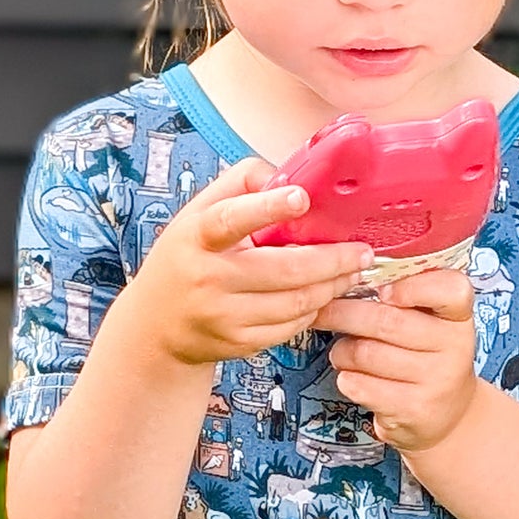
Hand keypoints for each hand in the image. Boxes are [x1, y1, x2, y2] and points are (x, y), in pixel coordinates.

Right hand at [132, 158, 373, 368]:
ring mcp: (223, 315)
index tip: (301, 198)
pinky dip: (314, 309)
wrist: (156, 326)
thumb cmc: (187, 258)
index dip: (267, 207)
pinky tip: (323, 295)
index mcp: (196, 237)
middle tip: (362, 251)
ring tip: (352, 271)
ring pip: (296, 301)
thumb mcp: (198, 212)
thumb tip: (285, 175)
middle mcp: (208, 278)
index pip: (231, 219)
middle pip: (284, 270)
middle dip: (332, 260)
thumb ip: (240, 184)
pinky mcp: (238, 343)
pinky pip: (291, 326)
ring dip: (332, 286)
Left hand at [315, 266, 478, 451]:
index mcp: (458, 317)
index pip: (450, 290)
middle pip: (387, 321)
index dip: (412, 287)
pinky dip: (346, 378)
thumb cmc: (427, 358)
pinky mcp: (414, 409)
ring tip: (342, 352)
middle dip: (344, 314)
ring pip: (366, 353)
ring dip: (342, 351)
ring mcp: (436, 380)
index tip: (383, 291)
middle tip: (324, 312)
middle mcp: (455, 347)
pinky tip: (353, 376)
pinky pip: (361, 385)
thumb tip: (348, 276)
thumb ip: (406, 296)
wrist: (449, 415)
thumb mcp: (433, 324)